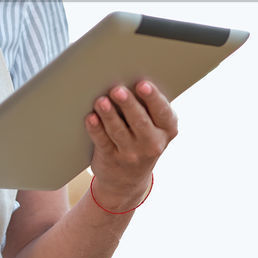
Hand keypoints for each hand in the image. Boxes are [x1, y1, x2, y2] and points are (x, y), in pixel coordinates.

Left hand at [85, 80, 177, 211]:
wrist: (127, 181)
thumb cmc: (141, 139)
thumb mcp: (154, 128)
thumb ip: (148, 108)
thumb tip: (128, 76)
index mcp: (166, 130)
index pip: (163, 113)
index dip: (153, 98)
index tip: (142, 85)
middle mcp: (151, 144)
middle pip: (140, 121)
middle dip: (128, 104)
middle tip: (117, 90)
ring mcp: (131, 154)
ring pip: (119, 131)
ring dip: (109, 115)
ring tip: (101, 101)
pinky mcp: (111, 159)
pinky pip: (102, 142)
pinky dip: (96, 129)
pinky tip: (91, 118)